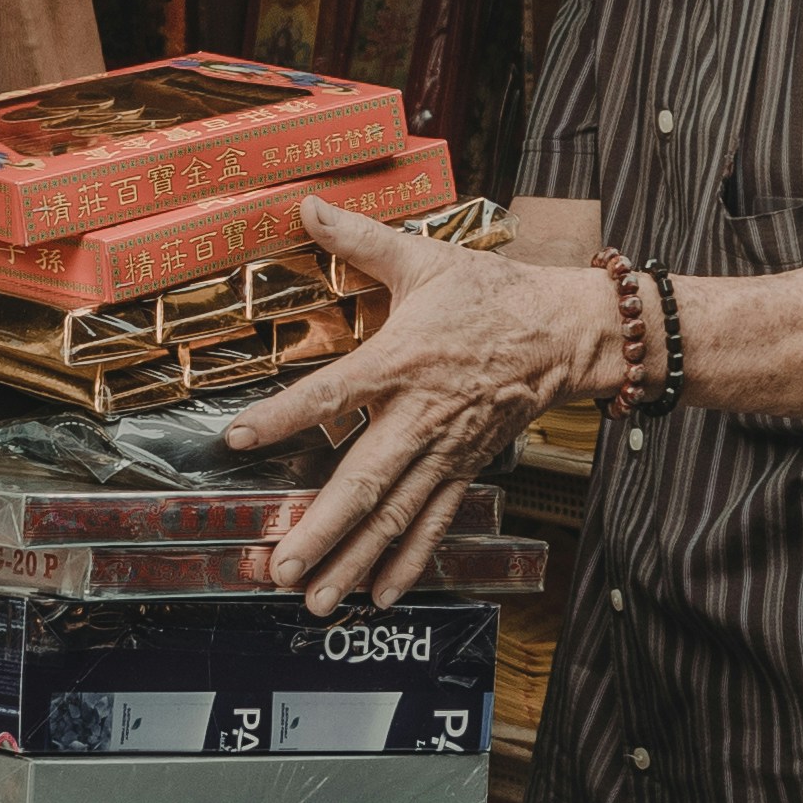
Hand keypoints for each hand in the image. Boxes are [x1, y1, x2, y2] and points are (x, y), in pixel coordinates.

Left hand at [223, 203, 619, 608]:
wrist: (566, 332)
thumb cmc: (491, 294)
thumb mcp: (425, 258)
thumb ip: (360, 238)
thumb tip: (308, 204)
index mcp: (400, 360)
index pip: (330, 393)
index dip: (282, 416)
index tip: (235, 438)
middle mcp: (419, 415)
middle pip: (364, 481)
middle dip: (320, 528)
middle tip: (279, 565)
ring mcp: (445, 451)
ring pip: (395, 516)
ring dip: (354, 561)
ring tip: (314, 599)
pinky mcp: (465, 469)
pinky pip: (433, 524)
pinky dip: (407, 563)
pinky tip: (378, 596)